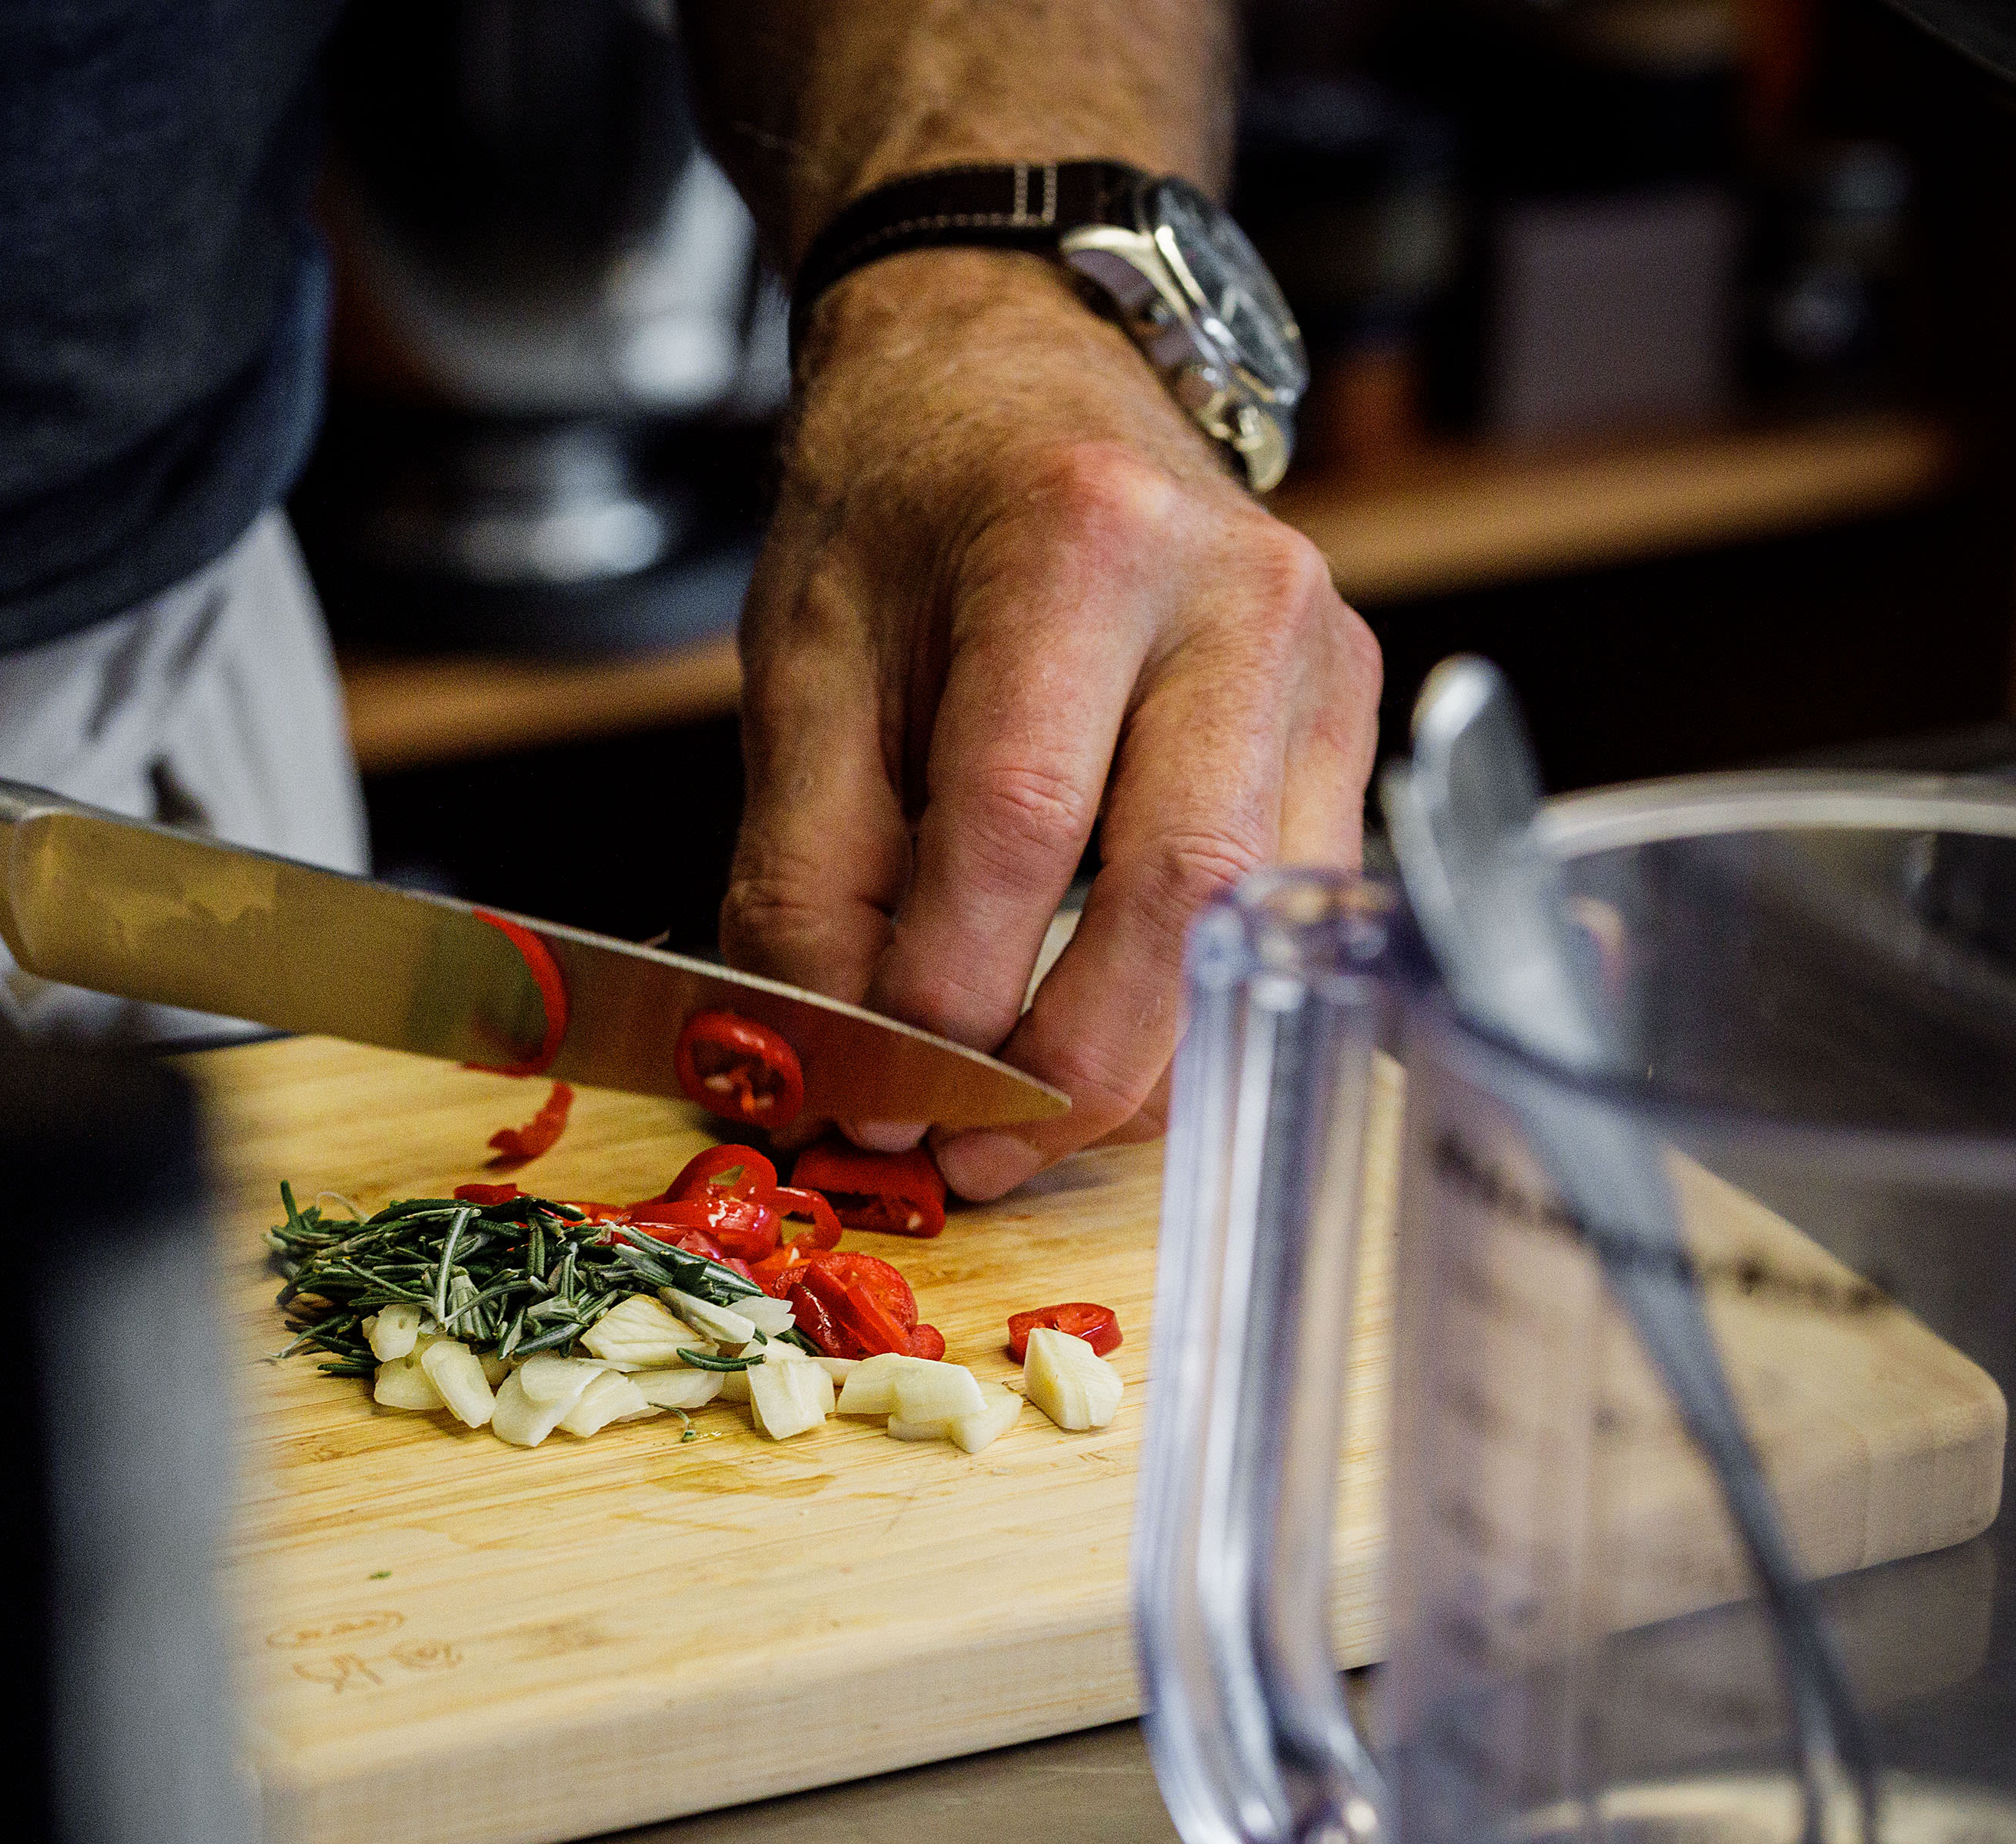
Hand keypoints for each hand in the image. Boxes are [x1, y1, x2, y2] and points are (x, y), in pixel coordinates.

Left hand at [721, 250, 1379, 1197]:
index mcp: (1084, 539)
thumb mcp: (803, 671)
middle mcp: (1242, 594)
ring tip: (1008, 1131)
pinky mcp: (1348, 723)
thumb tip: (839, 1073)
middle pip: (1184, 895)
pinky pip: (1284, 918)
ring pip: (1258, 933)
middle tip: (956, 1161)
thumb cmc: (895, 513)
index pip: (1022, 820)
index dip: (943, 994)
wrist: (1011, 373)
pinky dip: (1186, 1010)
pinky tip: (1091, 1047)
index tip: (864, 1100)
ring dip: (1137, 1068)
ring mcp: (1324, 659)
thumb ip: (807, 877)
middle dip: (1063, 1071)